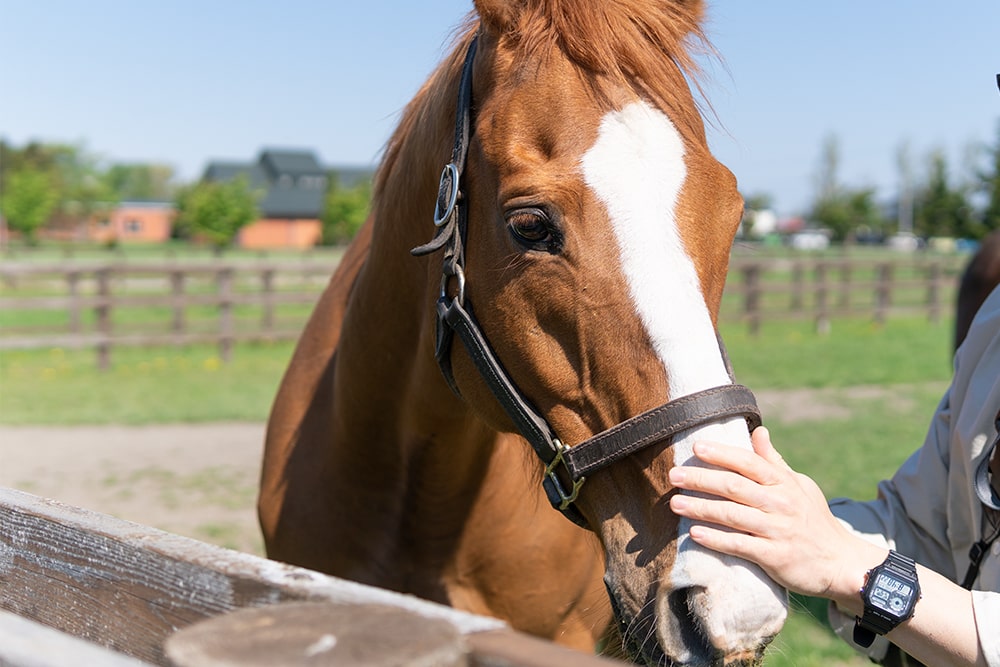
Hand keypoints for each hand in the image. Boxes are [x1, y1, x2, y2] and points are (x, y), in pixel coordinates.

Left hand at [667, 427, 881, 606]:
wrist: (840, 562)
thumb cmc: (813, 519)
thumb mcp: (800, 485)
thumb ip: (774, 462)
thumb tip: (759, 431)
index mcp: (784, 483)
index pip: (749, 463)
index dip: (722, 454)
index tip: (696, 448)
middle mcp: (780, 503)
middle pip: (734, 486)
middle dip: (701, 479)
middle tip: (674, 475)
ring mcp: (778, 530)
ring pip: (732, 515)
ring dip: (701, 508)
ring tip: (675, 504)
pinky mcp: (775, 557)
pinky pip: (740, 545)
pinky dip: (716, 539)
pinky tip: (695, 534)